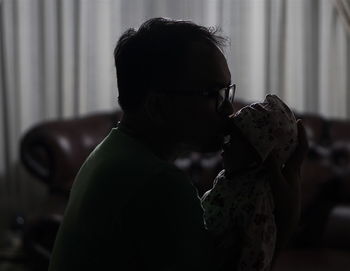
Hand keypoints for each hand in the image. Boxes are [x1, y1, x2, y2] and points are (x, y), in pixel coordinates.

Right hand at [264, 119, 308, 249]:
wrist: (286, 221)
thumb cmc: (284, 203)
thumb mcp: (277, 183)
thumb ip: (273, 167)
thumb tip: (270, 149)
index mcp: (294, 169)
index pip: (302, 149)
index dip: (302, 135)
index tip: (299, 122)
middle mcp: (291, 171)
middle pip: (293, 150)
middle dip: (288, 137)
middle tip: (279, 126)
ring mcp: (285, 178)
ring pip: (283, 159)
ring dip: (277, 148)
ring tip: (266, 139)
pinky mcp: (278, 183)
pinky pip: (274, 167)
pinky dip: (268, 160)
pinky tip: (258, 159)